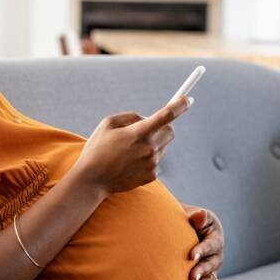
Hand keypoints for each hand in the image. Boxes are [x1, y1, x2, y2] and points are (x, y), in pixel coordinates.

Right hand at [75, 95, 191, 195]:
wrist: (92, 180)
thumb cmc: (97, 149)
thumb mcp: (108, 124)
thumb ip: (131, 117)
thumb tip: (148, 119)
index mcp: (138, 133)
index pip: (166, 116)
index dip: (179, 105)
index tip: (188, 99)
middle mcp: (149, 148)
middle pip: (170, 131)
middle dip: (163, 126)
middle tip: (148, 128)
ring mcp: (152, 163)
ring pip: (162, 146)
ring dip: (152, 143)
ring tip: (129, 150)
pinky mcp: (151, 175)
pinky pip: (156, 161)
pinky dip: (147, 158)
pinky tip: (130, 163)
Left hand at [183, 205, 224, 279]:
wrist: (186, 228)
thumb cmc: (188, 219)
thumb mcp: (193, 215)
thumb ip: (197, 216)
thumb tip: (200, 214)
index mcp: (215, 236)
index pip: (210, 244)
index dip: (201, 250)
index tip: (191, 256)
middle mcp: (217, 253)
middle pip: (211, 263)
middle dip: (201, 271)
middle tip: (191, 277)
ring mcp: (213, 266)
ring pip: (210, 277)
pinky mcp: (208, 276)